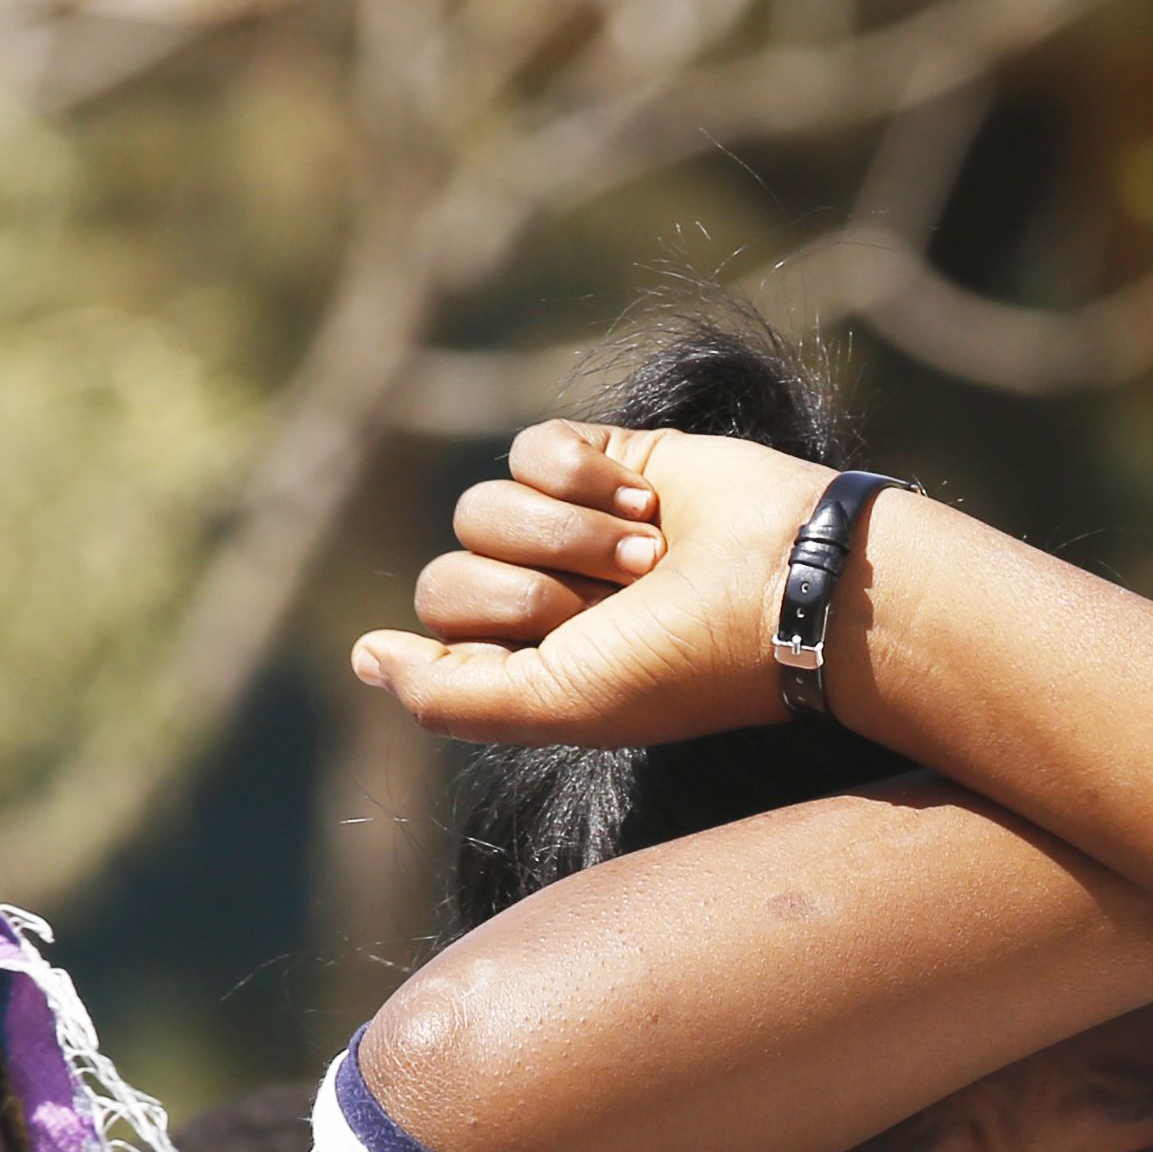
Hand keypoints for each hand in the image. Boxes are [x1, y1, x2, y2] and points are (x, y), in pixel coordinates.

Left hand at [357, 420, 848, 748]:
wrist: (790, 580)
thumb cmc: (685, 660)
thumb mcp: (560, 705)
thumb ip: (447, 695)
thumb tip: (362, 655)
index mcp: (527, 666)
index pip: (439, 633)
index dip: (496, 631)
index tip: (571, 643)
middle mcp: (542, 599)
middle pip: (447, 571)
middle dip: (531, 586)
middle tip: (615, 599)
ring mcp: (568, 528)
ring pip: (482, 505)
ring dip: (565, 530)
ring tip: (646, 552)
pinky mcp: (601, 458)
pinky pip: (530, 447)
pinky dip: (582, 473)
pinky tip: (644, 499)